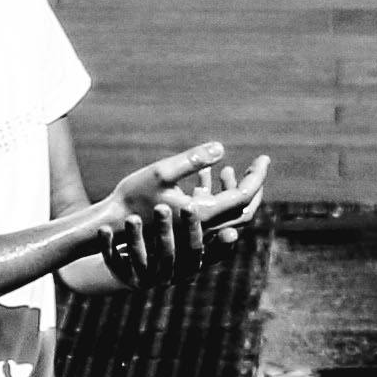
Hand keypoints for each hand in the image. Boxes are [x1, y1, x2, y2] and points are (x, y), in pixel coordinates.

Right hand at [103, 145, 264, 271]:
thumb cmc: (132, 197)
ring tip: (226, 169)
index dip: (257, 176)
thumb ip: (192, 160)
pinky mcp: (186, 226)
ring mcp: (196, 228)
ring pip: (228, 212)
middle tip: (257, 164)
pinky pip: (211, 212)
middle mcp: (204, 225)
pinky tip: (205, 175)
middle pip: (244, 209)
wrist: (111, 224)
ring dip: (233, 190)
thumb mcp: (160, 172)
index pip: (244, 196)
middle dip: (253, 186)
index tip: (265, 158)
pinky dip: (215, 194)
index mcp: (204, 213)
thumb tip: (221, 147)